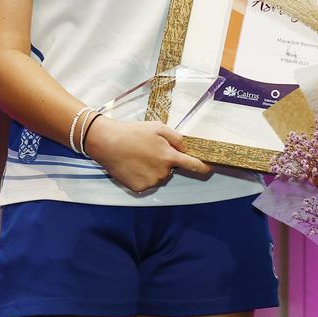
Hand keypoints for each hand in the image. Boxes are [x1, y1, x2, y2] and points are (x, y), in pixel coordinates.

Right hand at [83, 117, 211, 192]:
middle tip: (150, 150)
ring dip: (154, 169)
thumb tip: (187, 148)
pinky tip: (133, 165)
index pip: (193, 165)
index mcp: (169, 156)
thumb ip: (176, 138)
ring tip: (138, 156)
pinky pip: (147, 182)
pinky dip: (143, 175)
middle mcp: (162, 172)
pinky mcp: (139, 188)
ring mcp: (150, 181)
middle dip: (165, 161)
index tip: (210, 169)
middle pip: (171, 169)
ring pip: (159, 176)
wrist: (107, 142)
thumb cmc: (133, 132)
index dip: (203, 167)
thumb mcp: (158, 128)